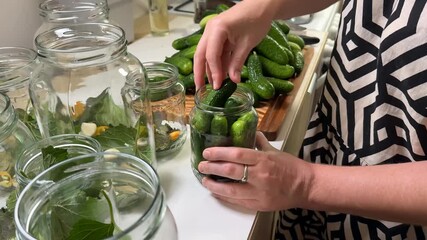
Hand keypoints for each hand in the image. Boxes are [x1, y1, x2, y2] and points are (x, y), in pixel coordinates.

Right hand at [193, 1, 272, 89]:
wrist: (261, 6)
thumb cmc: (256, 20)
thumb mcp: (247, 44)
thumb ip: (238, 62)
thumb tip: (233, 80)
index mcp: (217, 29)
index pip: (211, 55)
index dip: (214, 72)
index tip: (217, 86)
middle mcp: (210, 30)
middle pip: (201, 55)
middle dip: (199, 73)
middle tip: (200, 90)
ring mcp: (213, 33)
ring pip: (206, 54)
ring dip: (208, 69)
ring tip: (210, 86)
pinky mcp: (218, 36)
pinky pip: (214, 52)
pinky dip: (216, 64)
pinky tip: (219, 76)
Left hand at [198, 132, 312, 210]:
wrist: (305, 187)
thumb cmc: (291, 167)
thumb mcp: (275, 151)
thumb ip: (259, 142)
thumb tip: (249, 130)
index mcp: (263, 159)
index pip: (236, 154)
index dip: (219, 153)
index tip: (207, 152)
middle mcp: (259, 176)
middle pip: (230, 171)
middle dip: (212, 168)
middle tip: (201, 165)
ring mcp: (259, 192)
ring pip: (230, 190)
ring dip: (214, 185)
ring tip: (205, 180)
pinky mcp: (258, 204)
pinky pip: (237, 201)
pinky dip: (224, 196)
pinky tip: (216, 192)